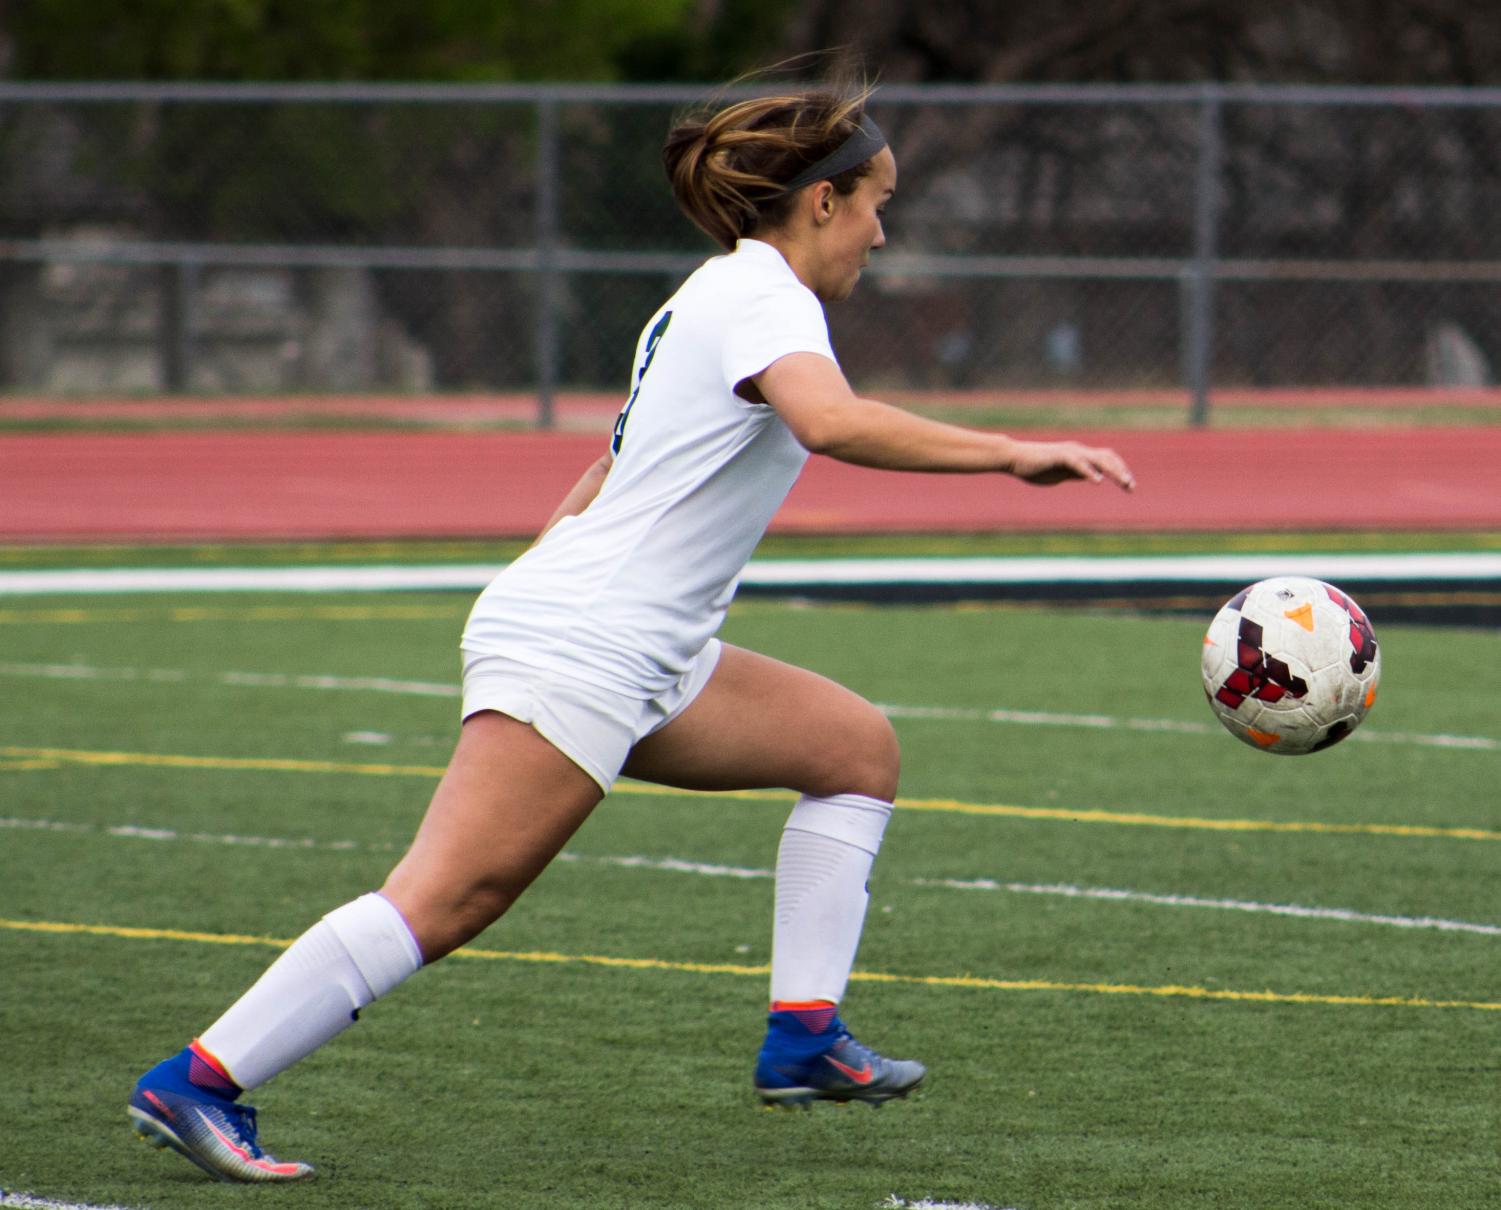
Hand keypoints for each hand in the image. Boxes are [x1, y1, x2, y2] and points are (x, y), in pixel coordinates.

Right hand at [1007, 440, 1135, 490]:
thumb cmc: (1034, 466)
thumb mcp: (1061, 473)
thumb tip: (1092, 476)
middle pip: (1108, 458)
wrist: (1014, 457)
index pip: (1106, 459)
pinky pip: (1078, 463)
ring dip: (1113, 471)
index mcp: (1079, 455)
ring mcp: (1070, 452)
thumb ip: (1076, 473)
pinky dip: (1090, 471)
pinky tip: (1098, 481)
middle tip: (1132, 487)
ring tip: (1124, 482)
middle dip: (1122, 471)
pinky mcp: (1059, 456)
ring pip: (1098, 459)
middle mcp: (1078, 450)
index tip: (1129, 486)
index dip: (1119, 470)